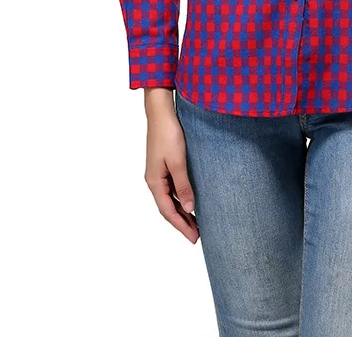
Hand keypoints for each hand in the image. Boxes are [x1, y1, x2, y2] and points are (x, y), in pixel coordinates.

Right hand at [143, 91, 198, 242]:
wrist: (161, 112)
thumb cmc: (169, 134)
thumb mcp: (178, 161)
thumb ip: (183, 185)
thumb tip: (189, 208)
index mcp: (154, 181)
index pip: (168, 212)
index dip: (181, 226)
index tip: (194, 238)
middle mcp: (154, 180)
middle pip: (167, 208)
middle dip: (182, 223)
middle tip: (198, 236)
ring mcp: (158, 172)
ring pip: (170, 199)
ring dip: (182, 211)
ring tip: (196, 222)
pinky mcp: (163, 165)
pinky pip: (171, 188)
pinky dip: (180, 198)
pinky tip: (190, 200)